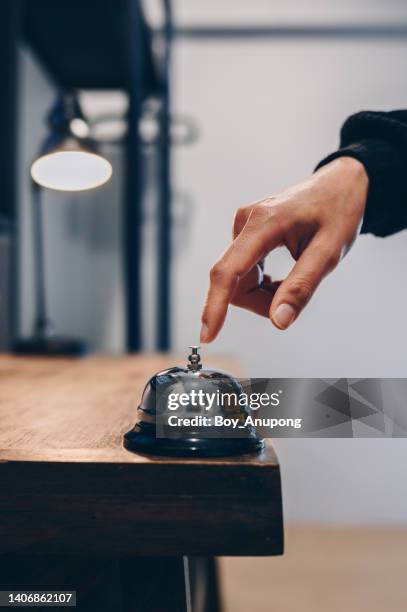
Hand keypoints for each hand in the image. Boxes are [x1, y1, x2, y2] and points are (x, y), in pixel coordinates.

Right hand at [200, 157, 368, 342]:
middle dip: (259, 301)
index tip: (207, 335)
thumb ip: (301, 288)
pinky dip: (262, 284)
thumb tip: (278, 321)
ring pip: (239, 281)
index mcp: (264, 223)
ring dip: (263, 294)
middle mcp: (246, 222)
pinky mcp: (246, 233)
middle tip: (294, 299)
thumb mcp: (329, 253)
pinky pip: (243, 272)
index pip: (228, 272)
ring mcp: (244, 226)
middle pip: (234, 282)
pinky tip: (282, 277)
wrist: (342, 184)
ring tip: (294, 281)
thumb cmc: (339, 211)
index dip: (214, 306)